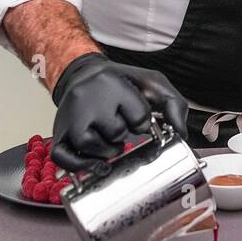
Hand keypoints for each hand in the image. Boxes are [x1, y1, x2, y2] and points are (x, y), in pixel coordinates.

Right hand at [49, 53, 188, 172]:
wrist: (83, 74)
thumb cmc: (119, 83)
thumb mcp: (152, 83)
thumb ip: (174, 104)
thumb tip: (182, 133)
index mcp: (113, 83)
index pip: (139, 116)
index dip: (144, 123)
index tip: (140, 119)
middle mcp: (88, 98)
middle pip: (116, 131)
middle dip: (124, 135)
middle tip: (122, 127)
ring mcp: (70, 116)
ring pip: (89, 144)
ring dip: (106, 151)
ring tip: (111, 144)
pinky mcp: (59, 132)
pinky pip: (63, 157)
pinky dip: (80, 166)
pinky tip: (95, 166)